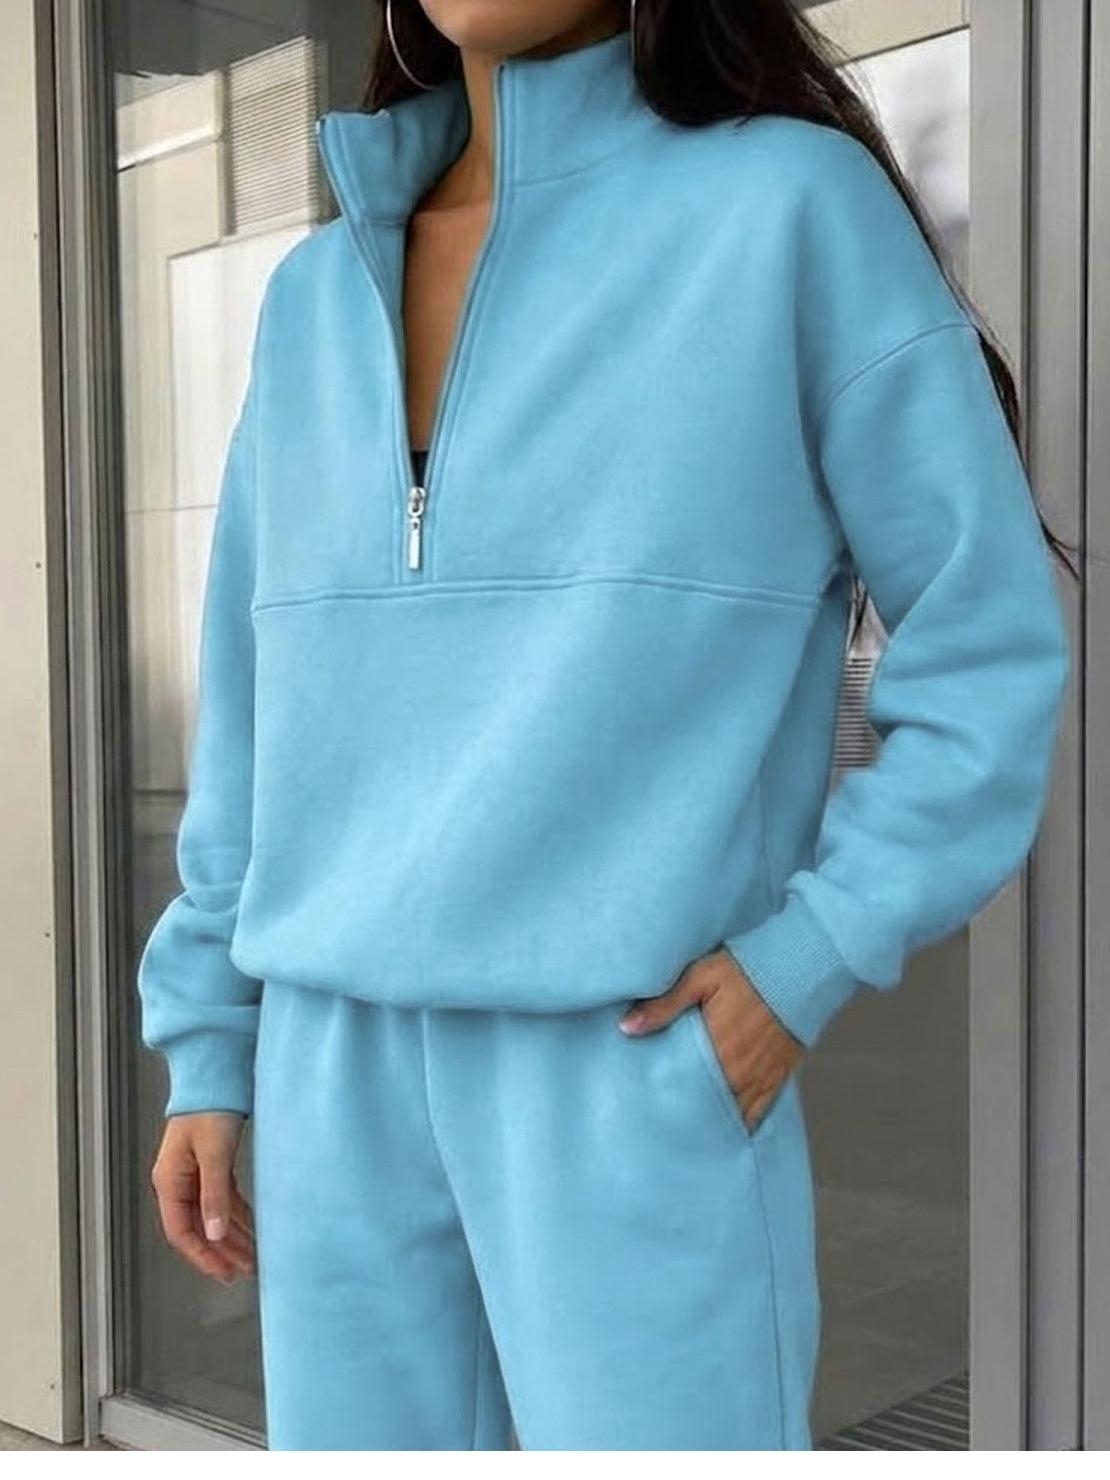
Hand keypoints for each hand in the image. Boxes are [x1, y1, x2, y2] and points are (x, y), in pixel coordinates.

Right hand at [150, 1112, 255, 1283]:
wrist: (217, 1074)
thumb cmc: (209, 1107)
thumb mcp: (214, 1154)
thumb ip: (214, 1195)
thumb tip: (216, 1234)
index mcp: (170, 1181)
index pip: (182, 1231)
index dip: (203, 1255)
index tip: (224, 1272)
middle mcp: (179, 1181)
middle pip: (198, 1228)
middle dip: (221, 1252)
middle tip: (244, 1271)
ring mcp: (195, 1174)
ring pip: (212, 1216)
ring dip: (231, 1237)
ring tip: (252, 1257)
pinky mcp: (212, 1165)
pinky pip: (222, 1199)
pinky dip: (236, 1215)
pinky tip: (252, 1228)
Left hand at [619, 948, 805, 1131]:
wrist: (798, 969)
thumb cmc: (746, 970)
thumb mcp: (700, 977)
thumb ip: (664, 1004)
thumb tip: (627, 1028)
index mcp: (716, 1049)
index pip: (684, 1089)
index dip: (666, 1103)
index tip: (647, 1113)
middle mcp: (739, 1072)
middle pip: (707, 1109)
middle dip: (687, 1118)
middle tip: (663, 1132)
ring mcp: (760, 1078)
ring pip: (732, 1116)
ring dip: (713, 1125)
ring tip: (691, 1139)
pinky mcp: (777, 1077)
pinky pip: (759, 1113)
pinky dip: (743, 1125)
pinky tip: (727, 1133)